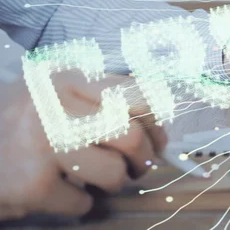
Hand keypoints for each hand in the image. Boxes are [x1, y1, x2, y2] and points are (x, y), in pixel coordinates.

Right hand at [0, 72, 167, 220]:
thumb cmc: (19, 123)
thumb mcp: (56, 96)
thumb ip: (101, 103)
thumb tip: (156, 131)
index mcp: (69, 79)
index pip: (134, 94)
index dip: (155, 122)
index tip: (157, 138)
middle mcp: (56, 106)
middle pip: (130, 136)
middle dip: (142, 159)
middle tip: (136, 168)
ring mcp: (42, 146)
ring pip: (113, 172)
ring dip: (114, 183)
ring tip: (100, 180)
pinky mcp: (32, 185)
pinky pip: (83, 202)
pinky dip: (82, 204)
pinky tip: (64, 193)